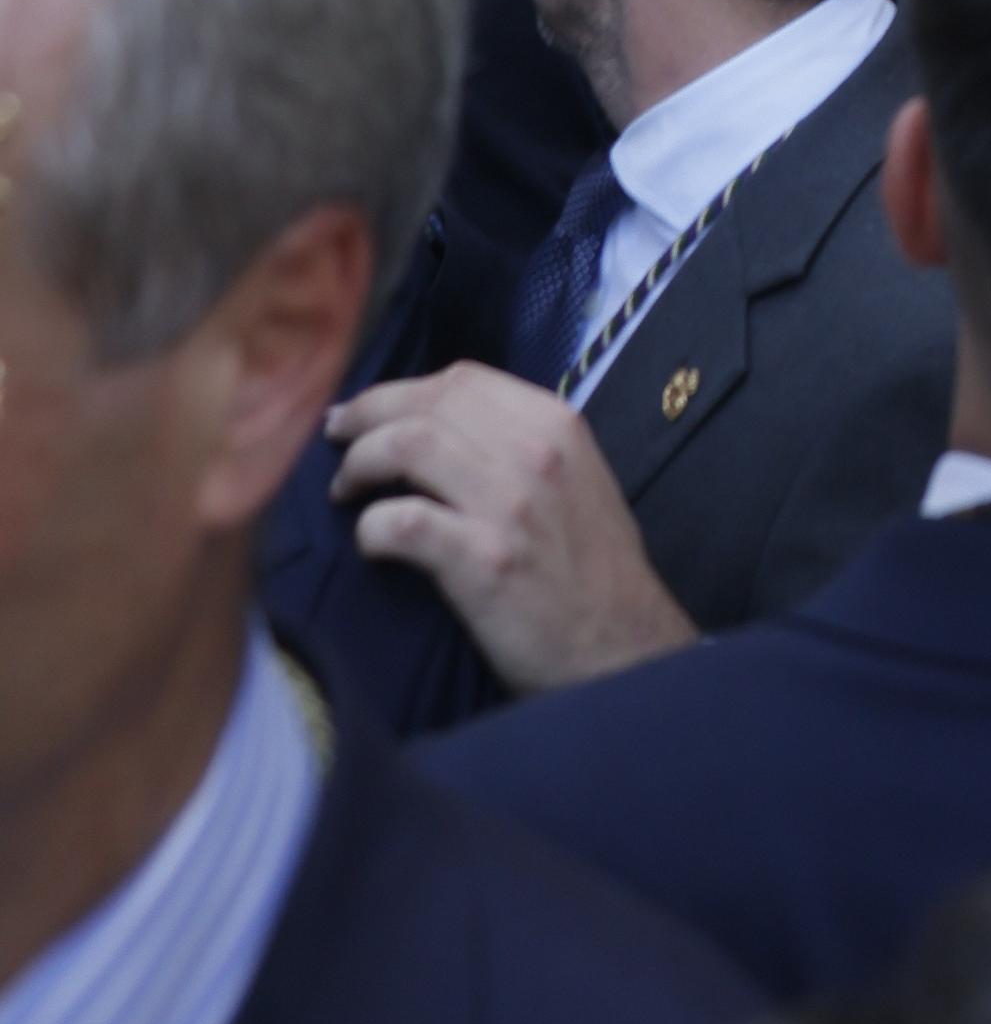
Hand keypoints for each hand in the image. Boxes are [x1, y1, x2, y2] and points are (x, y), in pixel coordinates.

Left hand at [325, 366, 697, 692]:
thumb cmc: (591, 566)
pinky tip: (370, 543)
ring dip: (359, 465)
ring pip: (407, 447)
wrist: (621, 644)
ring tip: (344, 491)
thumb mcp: (574, 478)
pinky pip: (403, 523)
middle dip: (366, 417)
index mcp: (556, 423)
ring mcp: (509, 504)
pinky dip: (371, 528)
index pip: (461, 378)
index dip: (400, 390)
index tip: (365, 413)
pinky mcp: (484, 562)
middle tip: (336, 444)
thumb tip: (442, 429)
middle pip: (426, 404)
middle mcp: (534, 451)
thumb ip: (519, 444)